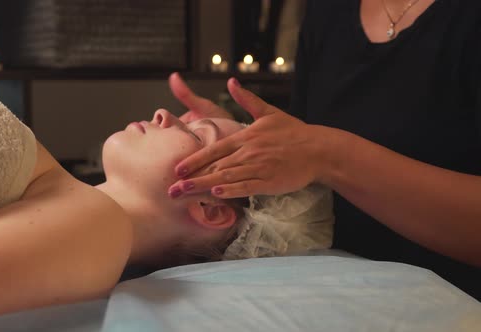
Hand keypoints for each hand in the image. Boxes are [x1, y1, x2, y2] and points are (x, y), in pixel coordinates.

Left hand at [169, 78, 331, 198]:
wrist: (318, 149)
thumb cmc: (293, 132)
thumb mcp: (268, 112)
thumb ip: (246, 99)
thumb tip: (232, 81)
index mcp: (245, 137)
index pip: (213, 149)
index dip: (193, 160)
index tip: (177, 169)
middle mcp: (248, 152)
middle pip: (214, 166)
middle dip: (191, 178)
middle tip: (171, 189)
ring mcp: (258, 166)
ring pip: (226, 177)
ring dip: (203, 186)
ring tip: (184, 194)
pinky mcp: (269, 180)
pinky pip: (246, 186)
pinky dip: (231, 189)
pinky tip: (216, 193)